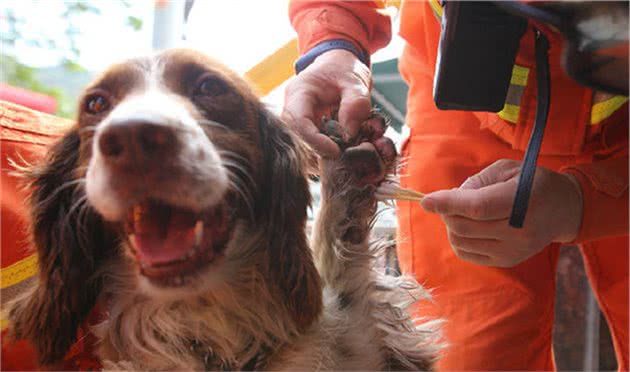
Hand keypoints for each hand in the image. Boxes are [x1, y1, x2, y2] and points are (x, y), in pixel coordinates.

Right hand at [282, 49, 372, 157]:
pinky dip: (323, 152)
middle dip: (317, 151)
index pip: (297, 122)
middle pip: (295, 138)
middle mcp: (291, 108)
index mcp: (298, 92)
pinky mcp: (305, 129)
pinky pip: (309, 146)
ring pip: (300, 146)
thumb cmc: (343, 69)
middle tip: (341, 156)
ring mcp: (296, 120)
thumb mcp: (355, 80)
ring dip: (320, 154)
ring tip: (342, 154)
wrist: (338, 65)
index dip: (314, 141)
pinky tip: (339, 151)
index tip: (336, 151)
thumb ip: (355, 103)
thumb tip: (348, 134)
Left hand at [421, 159, 582, 267]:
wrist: (562, 211)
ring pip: (461, 241)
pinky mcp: (506, 261)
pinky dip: (459, 238)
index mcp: (524, 202)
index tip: (426, 200)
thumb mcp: (507, 170)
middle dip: (447, 212)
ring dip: (452, 224)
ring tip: (465, 211)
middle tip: (450, 200)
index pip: (478, 208)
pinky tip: (471, 226)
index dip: (449, 204)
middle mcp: (520, 231)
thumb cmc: (530, 183)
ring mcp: (513, 251)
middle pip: (464, 226)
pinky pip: (466, 253)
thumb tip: (446, 199)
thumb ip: (476, 183)